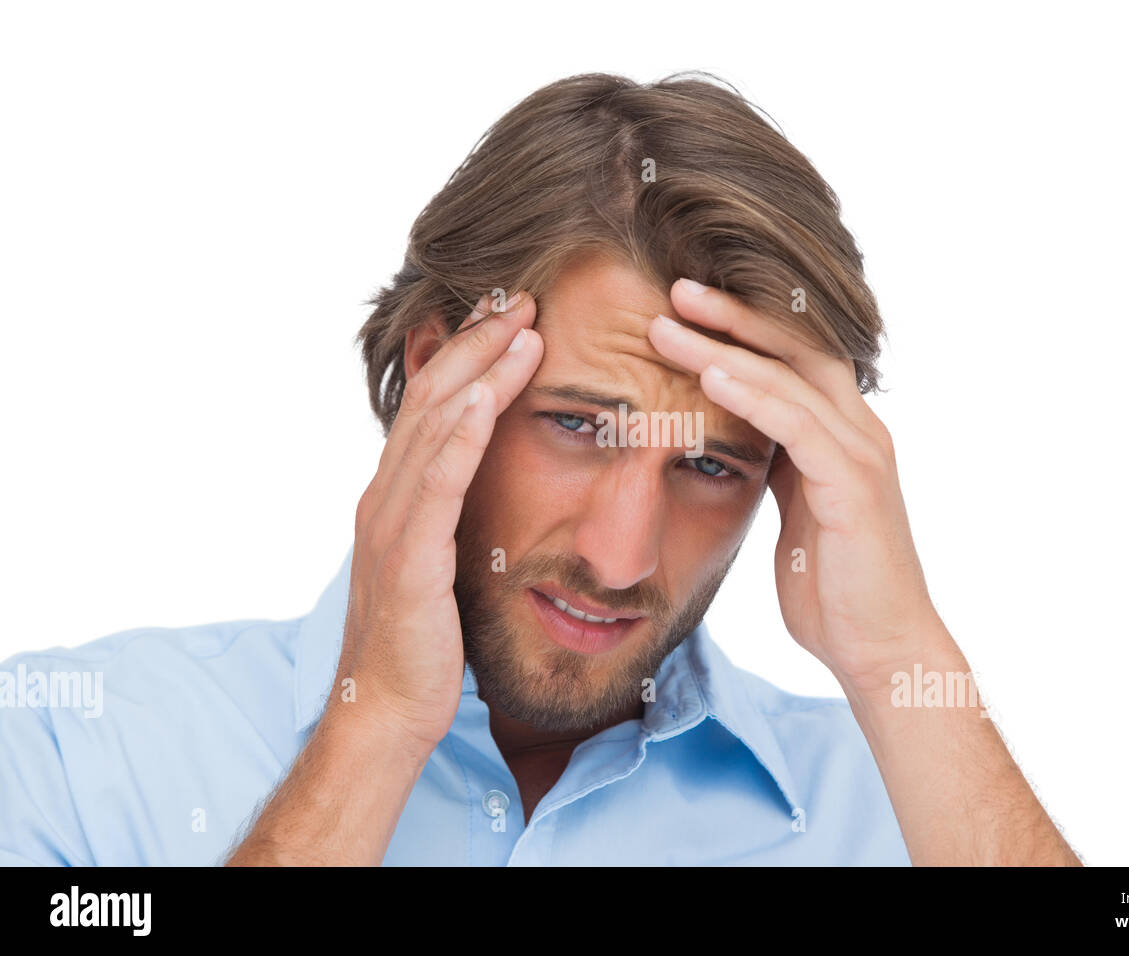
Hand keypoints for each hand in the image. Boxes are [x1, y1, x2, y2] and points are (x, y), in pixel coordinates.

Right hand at [334, 291, 542, 752]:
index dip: (470, 355)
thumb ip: (453, 511)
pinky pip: (436, 486)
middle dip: (479, 344)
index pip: (434, 405)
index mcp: (397, 494)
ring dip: (480, 373)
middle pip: (432, 398)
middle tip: (525, 298)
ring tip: (524, 328)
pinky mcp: (408, 558)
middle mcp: (386, 496)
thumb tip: (487, 475)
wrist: (388, 709)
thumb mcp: (440, 560)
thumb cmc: (423, 640)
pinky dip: (460, 437)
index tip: (514, 315)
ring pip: (434, 428)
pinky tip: (485, 398)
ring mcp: (391, 523)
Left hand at [648, 280, 939, 689]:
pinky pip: (798, 424)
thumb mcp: (795, 514)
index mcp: (840, 435)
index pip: (791, 359)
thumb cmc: (834, 590)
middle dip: (733, 314)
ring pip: (790, 376)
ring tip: (669, 322)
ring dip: (725, 345)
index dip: (740, 329)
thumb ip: (778, 469)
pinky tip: (710, 374)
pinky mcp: (854, 485)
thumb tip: (737, 442)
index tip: (682, 308)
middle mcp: (858, 430)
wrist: (880, 649)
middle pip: (795, 347)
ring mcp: (861, 453)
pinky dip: (753, 394)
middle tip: (674, 287)